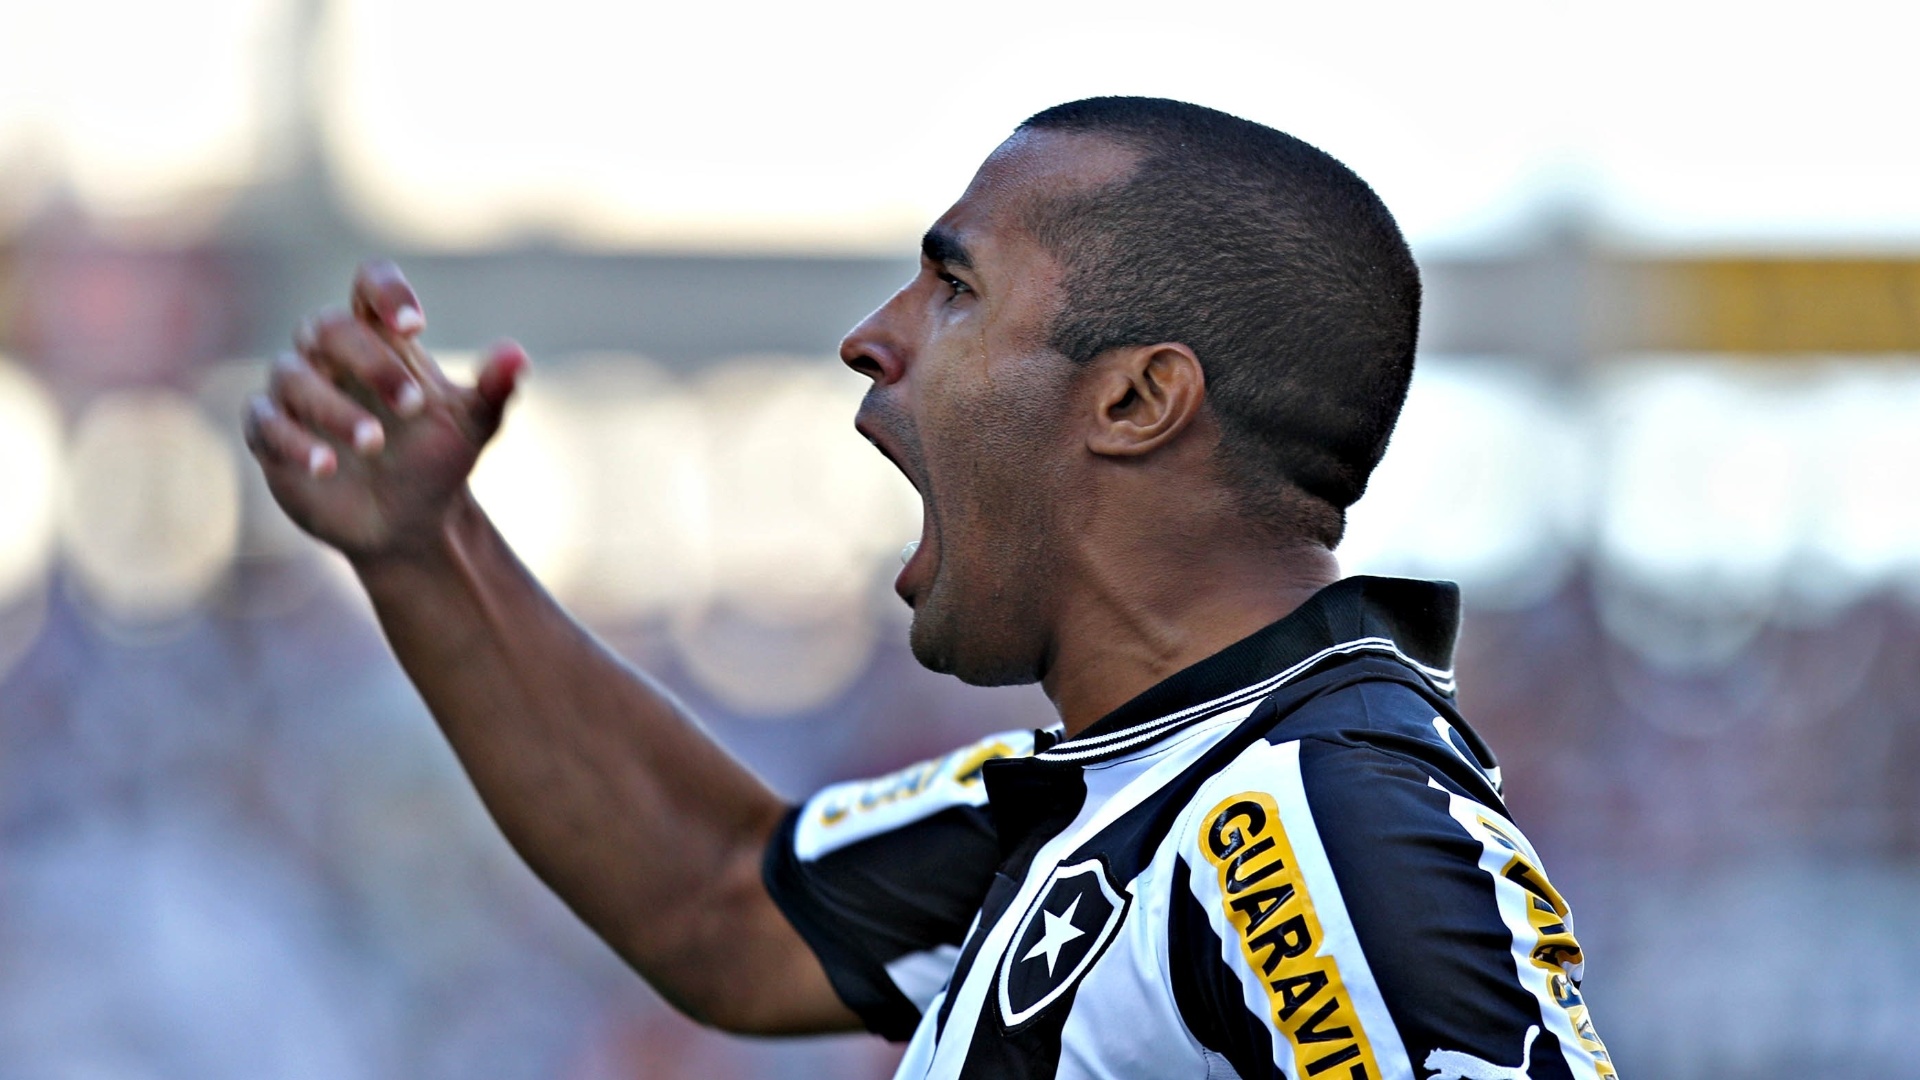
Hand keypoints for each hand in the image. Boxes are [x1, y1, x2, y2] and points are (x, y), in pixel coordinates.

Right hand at [244, 260, 527, 562]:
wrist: (409, 523)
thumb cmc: (438, 460)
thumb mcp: (474, 425)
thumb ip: (494, 389)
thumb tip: (517, 356)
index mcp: (381, 340)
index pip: (369, 285)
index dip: (385, 292)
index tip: (415, 326)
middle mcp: (331, 357)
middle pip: (329, 328)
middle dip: (370, 362)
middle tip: (413, 405)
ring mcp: (297, 394)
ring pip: (292, 375)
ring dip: (333, 408)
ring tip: (375, 443)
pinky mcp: (270, 435)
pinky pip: (262, 423)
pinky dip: (292, 441)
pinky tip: (326, 466)